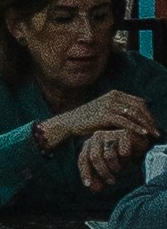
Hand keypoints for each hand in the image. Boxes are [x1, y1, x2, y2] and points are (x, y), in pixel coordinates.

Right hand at [41, 91, 159, 149]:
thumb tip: (139, 115)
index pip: (139, 102)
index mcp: (115, 94)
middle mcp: (113, 97)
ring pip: (134, 114)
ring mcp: (109, 105)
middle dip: (150, 120)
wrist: (70, 122)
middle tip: (158, 131)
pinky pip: (125, 122)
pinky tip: (143, 134)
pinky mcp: (105, 115)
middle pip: (139, 108)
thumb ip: (120, 109)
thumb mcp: (106, 110)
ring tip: (154, 134)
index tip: (155, 125)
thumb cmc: (89, 119)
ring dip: (146, 125)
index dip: (149, 114)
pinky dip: (136, 128)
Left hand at [81, 129, 140, 190]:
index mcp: (89, 144)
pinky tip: (128, 158)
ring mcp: (110, 134)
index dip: (85, 173)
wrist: (139, 143)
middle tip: (111, 182)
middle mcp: (96, 137)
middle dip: (103, 173)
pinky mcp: (124, 134)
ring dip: (116, 167)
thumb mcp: (108, 167)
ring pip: (109, 156)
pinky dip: (126, 159)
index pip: (82, 160)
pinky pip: (123, 152)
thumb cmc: (120, 156)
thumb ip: (99, 177)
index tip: (88, 185)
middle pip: (94, 158)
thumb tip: (94, 189)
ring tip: (120, 169)